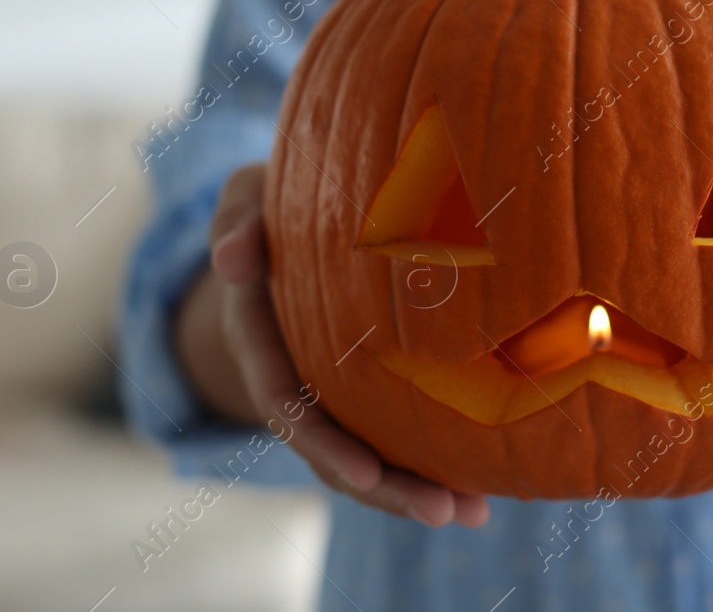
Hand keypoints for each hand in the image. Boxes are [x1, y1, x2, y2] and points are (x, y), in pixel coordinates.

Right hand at [177, 163, 489, 527]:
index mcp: (262, 338)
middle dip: (384, 487)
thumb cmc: (275, 203)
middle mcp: (297, 377)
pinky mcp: (370, 389)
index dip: (321, 441)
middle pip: (333, 450)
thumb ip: (237, 222)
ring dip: (415, 492)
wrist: (296, 218)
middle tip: (439, 511)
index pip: (287, 400)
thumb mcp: (246, 199)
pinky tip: (480, 497)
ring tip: (471, 513)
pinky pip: (396, 437)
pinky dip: (434, 468)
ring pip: (368, 456)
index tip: (362, 471)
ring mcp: (334, 390)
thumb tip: (232, 260)